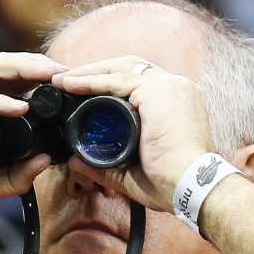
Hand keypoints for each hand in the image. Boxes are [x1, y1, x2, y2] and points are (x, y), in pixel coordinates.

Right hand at [0, 53, 64, 218]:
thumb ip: (13, 177)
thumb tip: (46, 161)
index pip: (8, 80)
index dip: (37, 77)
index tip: (68, 86)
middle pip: (2, 67)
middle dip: (37, 66)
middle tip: (66, 75)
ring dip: (23, 70)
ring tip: (50, 77)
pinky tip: (18, 109)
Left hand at [51, 56, 216, 212]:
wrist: (191, 186)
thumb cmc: (171, 183)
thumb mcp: (132, 171)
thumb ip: (104, 165)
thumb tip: (75, 160)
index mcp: (177, 102)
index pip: (139, 81)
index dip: (109, 82)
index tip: (82, 91)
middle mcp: (176, 88)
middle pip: (129, 67)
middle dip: (96, 71)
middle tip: (68, 82)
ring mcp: (169, 85)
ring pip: (121, 68)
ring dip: (88, 72)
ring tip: (63, 81)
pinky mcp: (158, 90)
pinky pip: (117, 79)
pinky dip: (91, 80)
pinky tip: (71, 85)